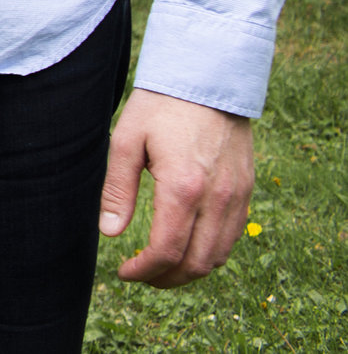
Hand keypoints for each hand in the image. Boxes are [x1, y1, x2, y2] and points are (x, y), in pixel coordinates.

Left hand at [100, 89, 254, 287]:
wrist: (207, 78)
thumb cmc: (160, 105)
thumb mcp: (126, 140)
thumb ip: (117, 190)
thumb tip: (110, 233)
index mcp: (183, 187)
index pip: (168, 250)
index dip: (144, 271)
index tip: (124, 272)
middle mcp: (217, 198)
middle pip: (197, 263)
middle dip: (166, 279)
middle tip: (140, 274)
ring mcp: (237, 196)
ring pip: (219, 256)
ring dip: (190, 271)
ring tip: (160, 266)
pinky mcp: (246, 190)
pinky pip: (233, 237)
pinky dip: (211, 252)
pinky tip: (187, 245)